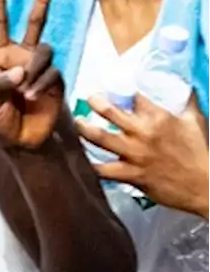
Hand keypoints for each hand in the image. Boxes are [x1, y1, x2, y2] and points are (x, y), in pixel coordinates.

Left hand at [0, 0, 65, 150]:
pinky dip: (42, 83)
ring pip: (45, 50)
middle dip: (42, 1)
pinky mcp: (56, 82)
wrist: (20, 143)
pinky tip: (33, 97)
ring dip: (35, 69)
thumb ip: (0, 86)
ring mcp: (41, 68)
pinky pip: (53, 73)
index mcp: (1, 56)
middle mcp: (23, 57)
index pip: (1, 25)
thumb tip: (18, 70)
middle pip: (35, 23)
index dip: (1, 4)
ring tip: (24, 92)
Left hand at [78, 90, 209, 218]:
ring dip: (83, 129)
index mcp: (158, 118)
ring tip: (75, 123)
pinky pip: (103, 170)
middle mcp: (143, 133)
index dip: (120, 90)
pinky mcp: (131, 175)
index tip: (110, 88)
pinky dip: (89, 165)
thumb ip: (187, 101)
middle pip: (109, 112)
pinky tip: (79, 159)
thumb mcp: (195, 121)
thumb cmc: (201, 152)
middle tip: (89, 100)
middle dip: (94, 102)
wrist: (206, 186)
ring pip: (99, 138)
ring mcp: (135, 154)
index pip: (133, 96)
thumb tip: (184, 85)